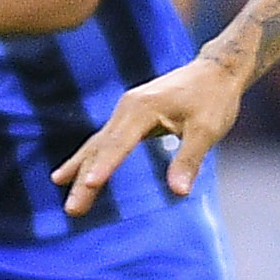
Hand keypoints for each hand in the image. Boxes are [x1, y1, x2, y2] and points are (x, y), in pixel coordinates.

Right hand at [51, 52, 245, 214]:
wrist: (216, 71)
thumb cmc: (214, 98)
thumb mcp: (207, 129)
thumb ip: (189, 160)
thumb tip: (179, 192)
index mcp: (143, 108)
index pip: (119, 143)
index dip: (105, 166)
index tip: (89, 184)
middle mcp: (128, 107)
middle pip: (101, 147)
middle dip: (84, 178)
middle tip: (72, 208)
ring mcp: (126, 110)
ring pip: (98, 144)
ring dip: (80, 170)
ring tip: (63, 194)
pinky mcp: (129, 116)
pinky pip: (104, 140)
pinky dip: (88, 158)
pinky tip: (69, 173)